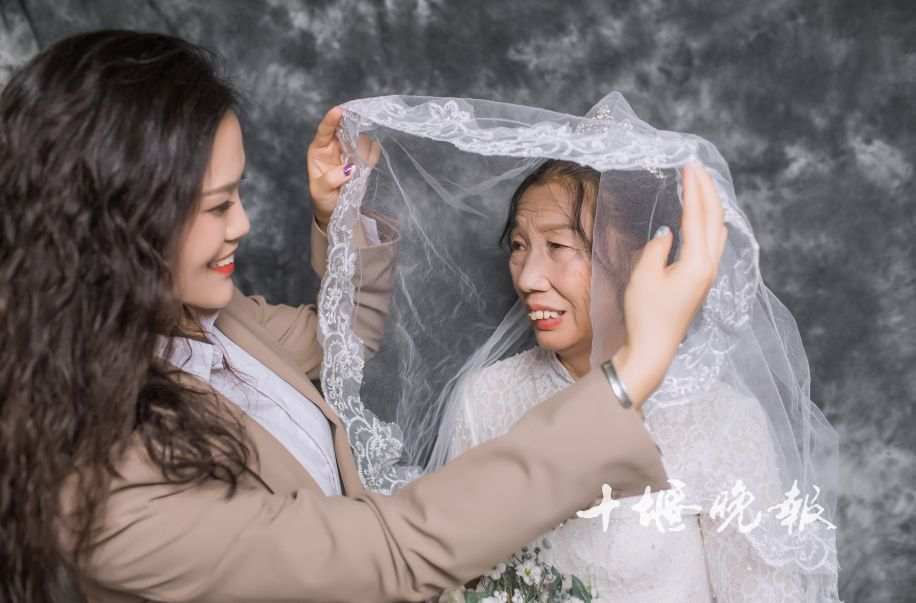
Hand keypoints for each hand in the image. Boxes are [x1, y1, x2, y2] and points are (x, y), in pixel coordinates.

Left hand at [306, 106, 379, 228]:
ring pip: (361, 139)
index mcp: (319, 150)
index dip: (332, 119)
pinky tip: (367, 165)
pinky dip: (372, 155)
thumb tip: (350, 169)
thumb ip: (331, 179)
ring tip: (359, 166)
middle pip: (346, 128)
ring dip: (363, 149)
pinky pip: (372, 150)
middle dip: (353, 128)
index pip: (325, 130)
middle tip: (360, 135)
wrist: (336, 211)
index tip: (339, 111)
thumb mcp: (320, 192)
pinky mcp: (363, 159)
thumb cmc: (323, 199)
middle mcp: (335, 147)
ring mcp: (350, 152)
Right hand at [612, 163, 727, 408]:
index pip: (698, 216)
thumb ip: (657, 248)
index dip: (694, 189)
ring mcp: (708, 275)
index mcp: (698, 262)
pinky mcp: (702, 282)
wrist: (653, 349)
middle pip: (714, 219)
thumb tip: (669, 232)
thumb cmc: (645, 315)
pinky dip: (710, 222)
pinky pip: (714, 243)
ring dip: (711, 205)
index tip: (689, 166)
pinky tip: (705, 219)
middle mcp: (709, 266)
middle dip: (706, 190)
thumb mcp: (643, 277)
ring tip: (702, 186)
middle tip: (696, 168)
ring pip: (717, 230)